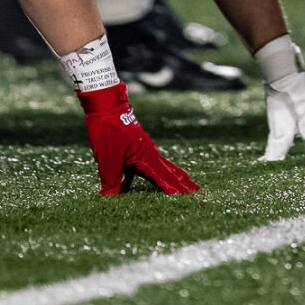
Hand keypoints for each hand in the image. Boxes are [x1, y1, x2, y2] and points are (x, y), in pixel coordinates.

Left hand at [78, 82, 198, 195]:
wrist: (106, 104)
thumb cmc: (108, 131)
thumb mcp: (107, 160)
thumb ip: (113, 182)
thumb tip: (110, 200)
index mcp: (146, 159)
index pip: (163, 180)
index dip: (174, 191)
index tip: (190, 200)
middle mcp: (150, 154)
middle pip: (171, 173)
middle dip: (184, 184)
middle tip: (199, 193)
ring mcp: (145, 149)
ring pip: (165, 167)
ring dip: (177, 177)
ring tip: (188, 185)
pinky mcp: (138, 146)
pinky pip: (154, 163)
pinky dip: (162, 171)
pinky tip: (157, 176)